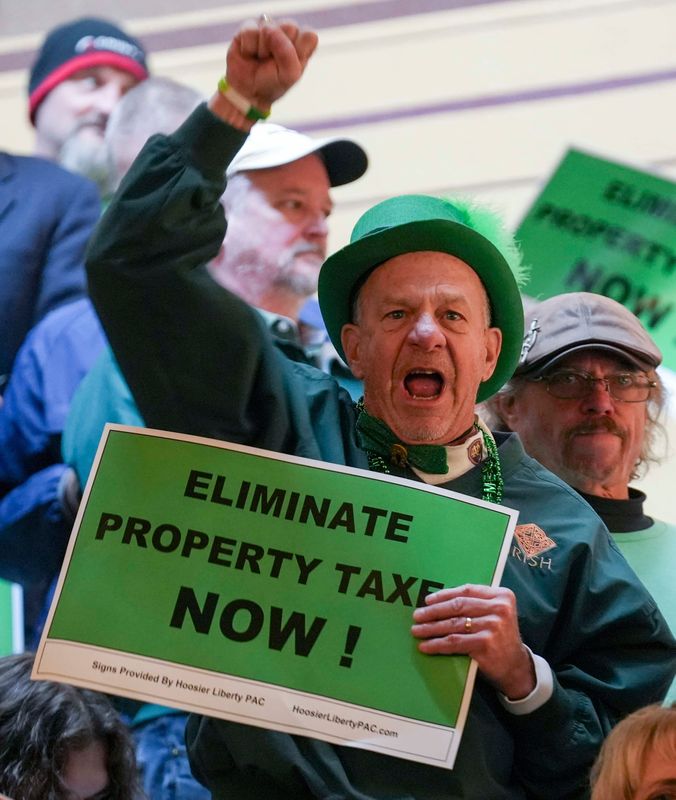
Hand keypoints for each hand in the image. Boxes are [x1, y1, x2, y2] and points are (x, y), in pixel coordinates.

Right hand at [226, 18, 317, 109]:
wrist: (246, 93)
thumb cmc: (271, 85)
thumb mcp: (287, 76)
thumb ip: (287, 54)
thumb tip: (271, 30)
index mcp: (301, 45)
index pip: (309, 36)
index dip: (299, 51)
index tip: (289, 66)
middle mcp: (286, 34)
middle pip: (290, 27)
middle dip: (280, 50)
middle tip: (273, 64)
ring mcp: (268, 28)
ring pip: (268, 29)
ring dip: (263, 50)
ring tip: (260, 60)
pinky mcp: (249, 28)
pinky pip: (250, 31)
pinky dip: (248, 48)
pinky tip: (248, 55)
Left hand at [411, 584, 535, 699]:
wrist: (516, 667)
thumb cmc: (499, 638)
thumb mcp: (495, 614)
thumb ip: (476, 604)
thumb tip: (437, 601)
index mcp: (501, 596)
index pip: (467, 591)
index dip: (444, 595)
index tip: (427, 600)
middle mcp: (499, 608)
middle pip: (458, 606)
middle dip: (434, 611)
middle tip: (417, 615)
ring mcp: (493, 626)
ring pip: (454, 624)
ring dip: (431, 628)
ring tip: (417, 630)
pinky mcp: (485, 644)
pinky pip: (455, 642)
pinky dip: (437, 644)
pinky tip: (426, 646)